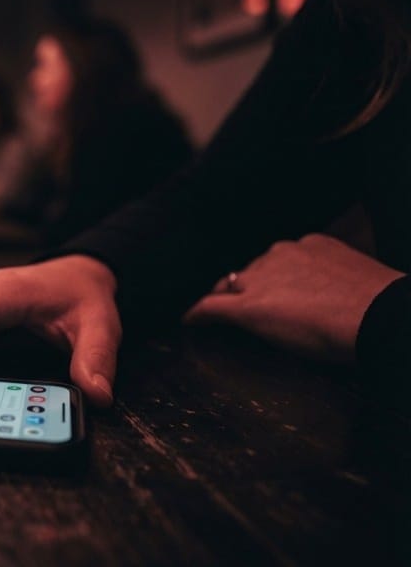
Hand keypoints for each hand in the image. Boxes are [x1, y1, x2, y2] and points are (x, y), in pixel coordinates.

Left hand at [185, 234, 402, 361]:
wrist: (376, 315)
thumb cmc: (377, 304)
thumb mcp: (353, 278)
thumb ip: (333, 279)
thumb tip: (332, 296)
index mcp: (310, 245)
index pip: (277, 260)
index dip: (270, 276)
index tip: (270, 287)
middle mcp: (281, 255)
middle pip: (251, 271)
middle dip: (247, 286)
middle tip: (245, 303)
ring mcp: (261, 280)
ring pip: (232, 286)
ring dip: (226, 298)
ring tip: (213, 311)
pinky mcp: (247, 307)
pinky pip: (211, 307)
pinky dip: (198, 314)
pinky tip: (189, 321)